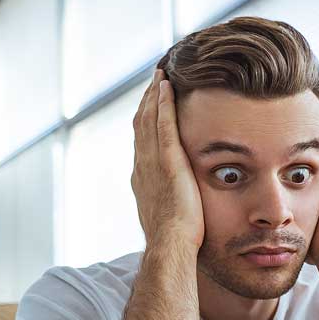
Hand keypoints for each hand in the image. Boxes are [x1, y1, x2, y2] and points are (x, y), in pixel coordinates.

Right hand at [130, 69, 203, 251]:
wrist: (170, 244)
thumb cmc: (175, 239)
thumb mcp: (168, 216)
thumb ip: (170, 202)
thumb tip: (178, 203)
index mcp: (142, 178)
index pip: (141, 142)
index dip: (144, 121)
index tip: (150, 105)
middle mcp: (142, 165)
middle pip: (140, 124)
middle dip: (146, 100)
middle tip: (154, 80)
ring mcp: (152, 161)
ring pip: (148, 118)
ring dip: (153, 94)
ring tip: (160, 75)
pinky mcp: (168, 160)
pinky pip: (163, 123)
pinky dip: (162, 102)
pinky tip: (166, 85)